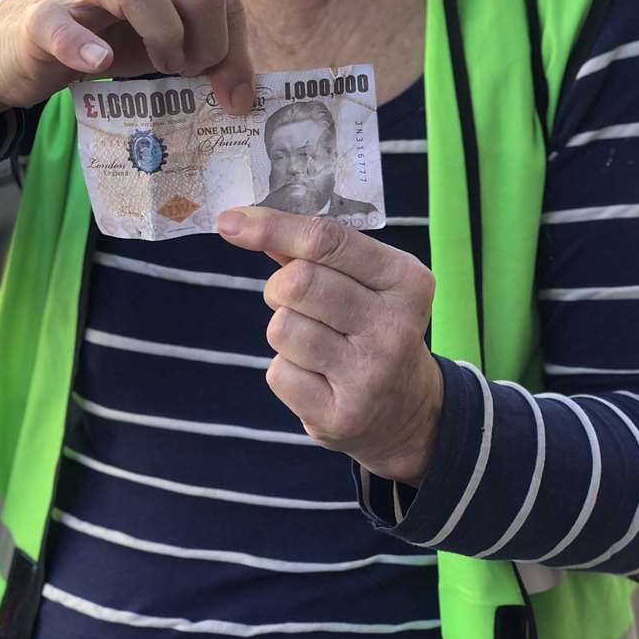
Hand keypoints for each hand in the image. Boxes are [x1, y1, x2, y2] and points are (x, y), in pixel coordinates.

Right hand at [0, 0, 252, 131]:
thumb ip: (206, 54)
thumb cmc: (99, 39)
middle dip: (208, 43)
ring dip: (164, 35)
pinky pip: (61, 24)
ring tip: (158, 66)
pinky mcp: (40, 16)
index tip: (229, 95)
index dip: (235, 50)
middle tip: (184, 73)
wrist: (11, 48)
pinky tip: (96, 61)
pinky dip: (82, 43)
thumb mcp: (161, 42)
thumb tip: (244, 97)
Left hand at [217, 207, 442, 487]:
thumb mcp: (365, 281)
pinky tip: (316, 377)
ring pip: (282, 327)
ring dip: (283, 329)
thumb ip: (314, 251)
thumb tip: (245, 222)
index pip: (327, 240)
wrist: (407, 411)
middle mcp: (394, 327)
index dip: (272, 226)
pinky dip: (286, 370)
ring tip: (314, 342)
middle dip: (279, 287)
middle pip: (298, 282)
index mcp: (405, 280)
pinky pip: (278, 373)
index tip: (231, 222)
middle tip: (293, 300)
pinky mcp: (342, 416)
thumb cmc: (372, 327)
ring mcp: (370, 375)